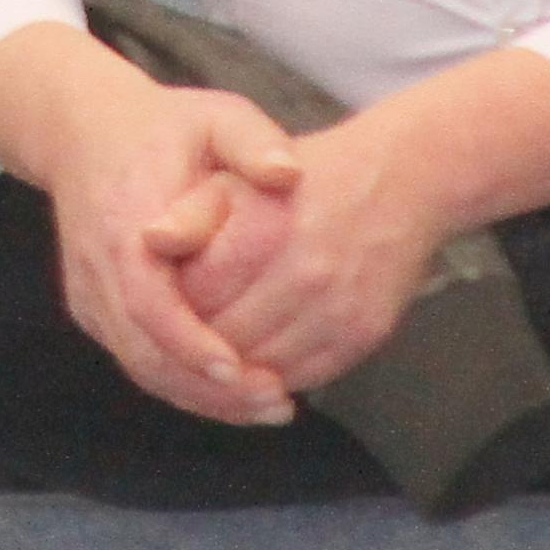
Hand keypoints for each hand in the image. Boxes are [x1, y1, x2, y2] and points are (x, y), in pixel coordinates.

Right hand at [0, 27, 302, 426]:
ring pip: (140, 366)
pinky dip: (183, 384)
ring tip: (266, 405)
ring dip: (200, 396)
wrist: (84, 132)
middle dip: (208, 389)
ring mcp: (90, 294)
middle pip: (144, 353)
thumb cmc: (163, 127)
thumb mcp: (215, 117)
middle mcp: (99, 268)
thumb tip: (289, 173)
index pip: (148, 302)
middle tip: (275, 401)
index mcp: (125, 224)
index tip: (242, 369)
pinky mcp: (94, 309)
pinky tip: (234, 392)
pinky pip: (137, 360)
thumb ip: (253, 141)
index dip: (191, 344)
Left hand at [177, 47, 549, 394]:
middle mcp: (303, 274)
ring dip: (232, 368)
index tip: (162, 301)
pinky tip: (256, 357)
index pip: (193, 298)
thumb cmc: (304, 178)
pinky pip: (303, 376)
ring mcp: (338, 310)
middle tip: (179, 335)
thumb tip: (150, 240)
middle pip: (224, 340)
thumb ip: (191, 211)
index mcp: (262, 230)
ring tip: (213, 348)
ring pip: (262, 369)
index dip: (169, 306)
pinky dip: (273, 375)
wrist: (398, 182)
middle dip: (194, 343)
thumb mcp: (236, 173)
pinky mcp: (363, 335)